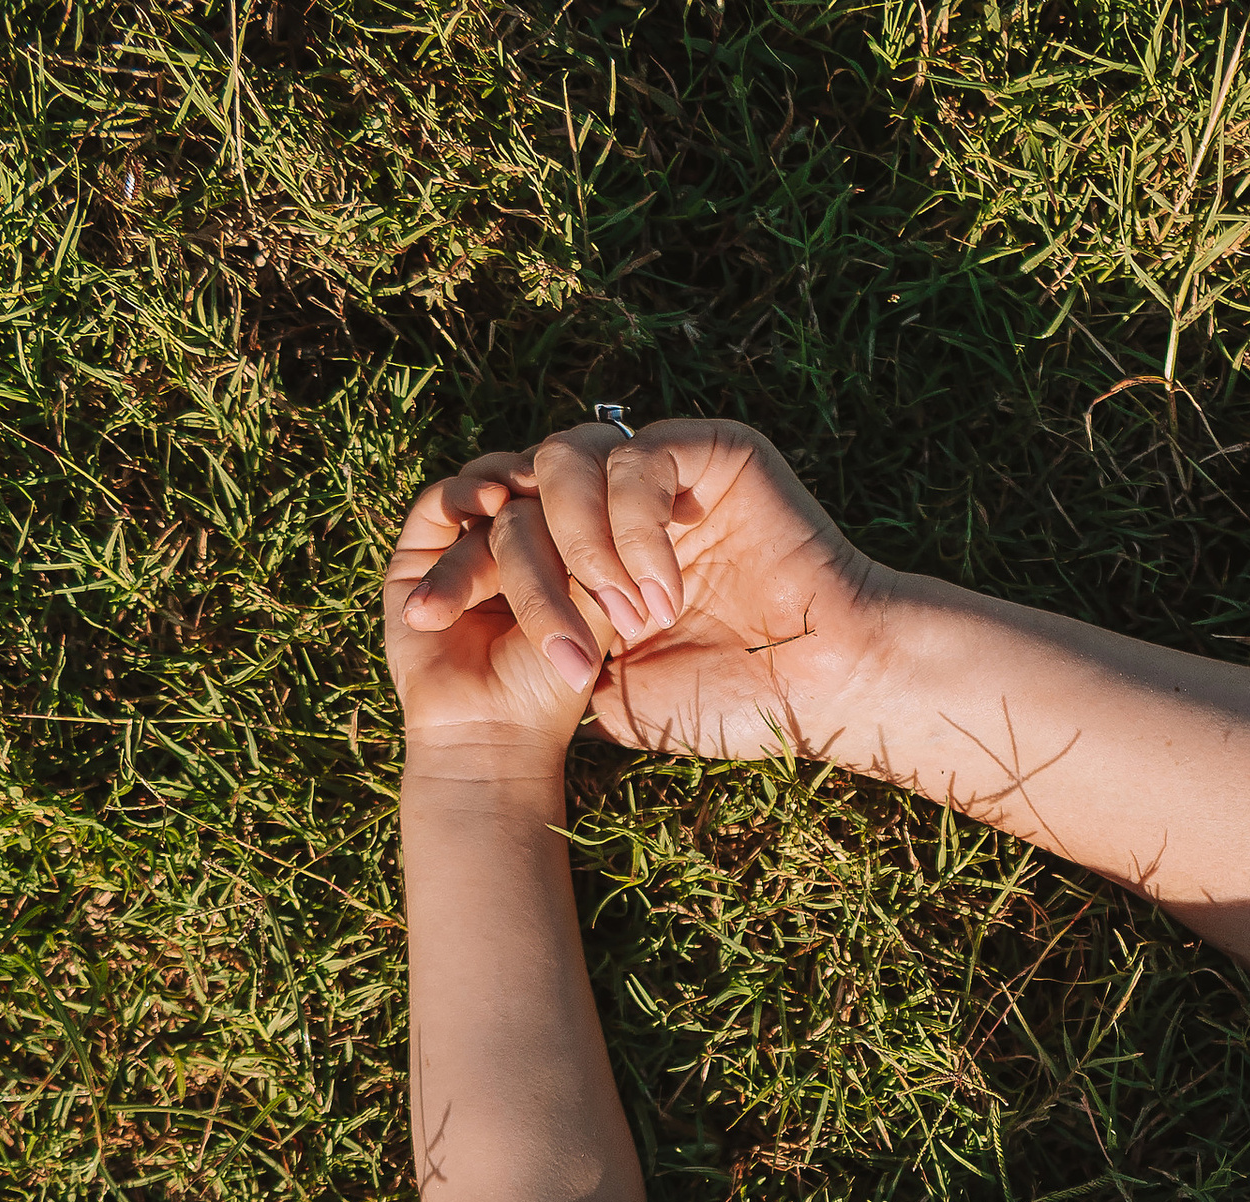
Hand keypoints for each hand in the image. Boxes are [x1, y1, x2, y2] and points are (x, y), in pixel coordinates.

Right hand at [384, 425, 624, 762]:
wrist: (496, 733)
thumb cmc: (554, 683)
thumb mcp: (594, 607)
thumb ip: (598, 546)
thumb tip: (610, 474)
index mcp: (558, 558)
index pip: (577, 499)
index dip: (596, 496)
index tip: (618, 508)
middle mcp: (512, 546)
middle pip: (535, 494)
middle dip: (555, 517)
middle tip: (570, 525)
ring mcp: (464, 546)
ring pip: (490, 495)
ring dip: (507, 502)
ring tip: (517, 502)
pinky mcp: (417, 556)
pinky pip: (438, 504)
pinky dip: (458, 496)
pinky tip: (482, 504)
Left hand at [399, 420, 897, 763]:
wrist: (829, 687)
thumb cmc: (741, 705)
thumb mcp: (621, 698)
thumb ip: (561, 655)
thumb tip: (493, 644)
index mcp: (596, 564)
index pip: (505, 542)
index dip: (457, 571)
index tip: (420, 618)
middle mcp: (620, 510)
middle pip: (520, 497)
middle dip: (498, 562)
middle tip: (496, 623)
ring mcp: (661, 474)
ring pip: (564, 465)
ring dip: (579, 549)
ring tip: (627, 619)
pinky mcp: (705, 448)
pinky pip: (632, 459)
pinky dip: (634, 526)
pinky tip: (662, 592)